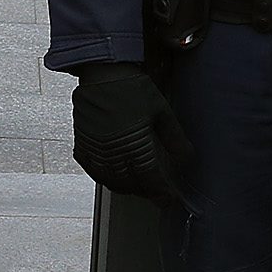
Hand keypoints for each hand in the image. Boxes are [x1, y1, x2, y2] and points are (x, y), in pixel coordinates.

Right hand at [70, 62, 192, 203]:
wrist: (104, 71)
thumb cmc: (133, 88)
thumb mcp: (162, 112)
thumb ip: (175, 140)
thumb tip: (188, 159)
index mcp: (135, 144)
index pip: (150, 179)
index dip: (162, 193)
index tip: (170, 201)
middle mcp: (113, 150)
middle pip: (130, 183)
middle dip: (145, 192)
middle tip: (156, 194)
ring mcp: (95, 147)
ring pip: (109, 180)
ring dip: (124, 188)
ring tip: (136, 188)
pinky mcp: (83, 141)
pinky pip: (90, 168)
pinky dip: (102, 177)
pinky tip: (110, 176)